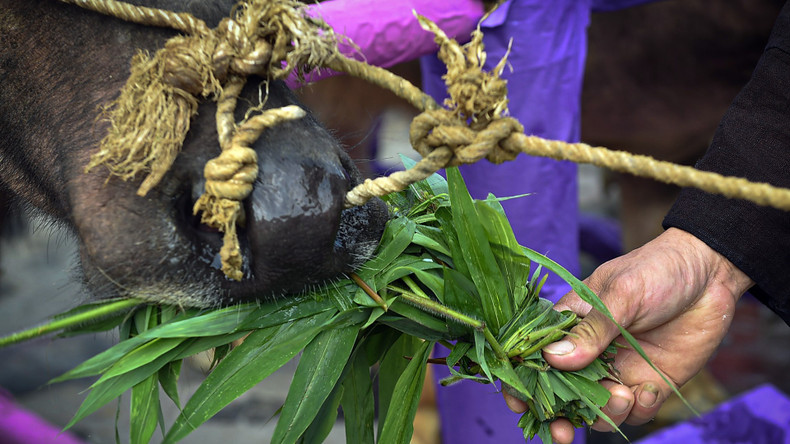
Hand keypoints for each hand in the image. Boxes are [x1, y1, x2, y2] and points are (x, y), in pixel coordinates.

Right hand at [502, 228, 753, 443]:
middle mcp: (590, 352)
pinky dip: (638, 409)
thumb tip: (554, 359)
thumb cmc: (656, 270)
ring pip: (598, 409)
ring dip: (603, 413)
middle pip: (562, 393)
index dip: (523, 381)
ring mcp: (619, 370)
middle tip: (563, 433)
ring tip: (622, 395)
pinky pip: (636, 411)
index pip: (536, 356)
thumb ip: (592, 330)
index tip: (521, 403)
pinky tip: (650, 389)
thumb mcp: (621, 294)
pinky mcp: (650, 383)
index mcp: (571, 324)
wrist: (710, 274)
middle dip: (559, 417)